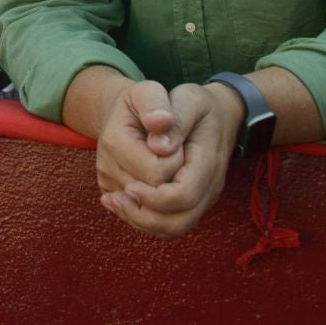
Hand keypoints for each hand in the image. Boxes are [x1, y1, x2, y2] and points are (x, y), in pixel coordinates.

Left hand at [99, 82, 239, 238]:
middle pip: (176, 222)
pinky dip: (140, 217)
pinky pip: (165, 224)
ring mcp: (199, 199)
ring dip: (138, 218)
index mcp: (208, 161)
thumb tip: (158, 144)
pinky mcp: (185, 203)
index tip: (129, 185)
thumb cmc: (195, 105)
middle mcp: (207, 187)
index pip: (182, 195)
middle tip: (112, 197)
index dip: (152, 196)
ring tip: (111, 200)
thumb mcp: (187, 96)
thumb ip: (172, 115)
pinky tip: (117, 199)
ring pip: (170, 228)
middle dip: (141, 213)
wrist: (213, 115)